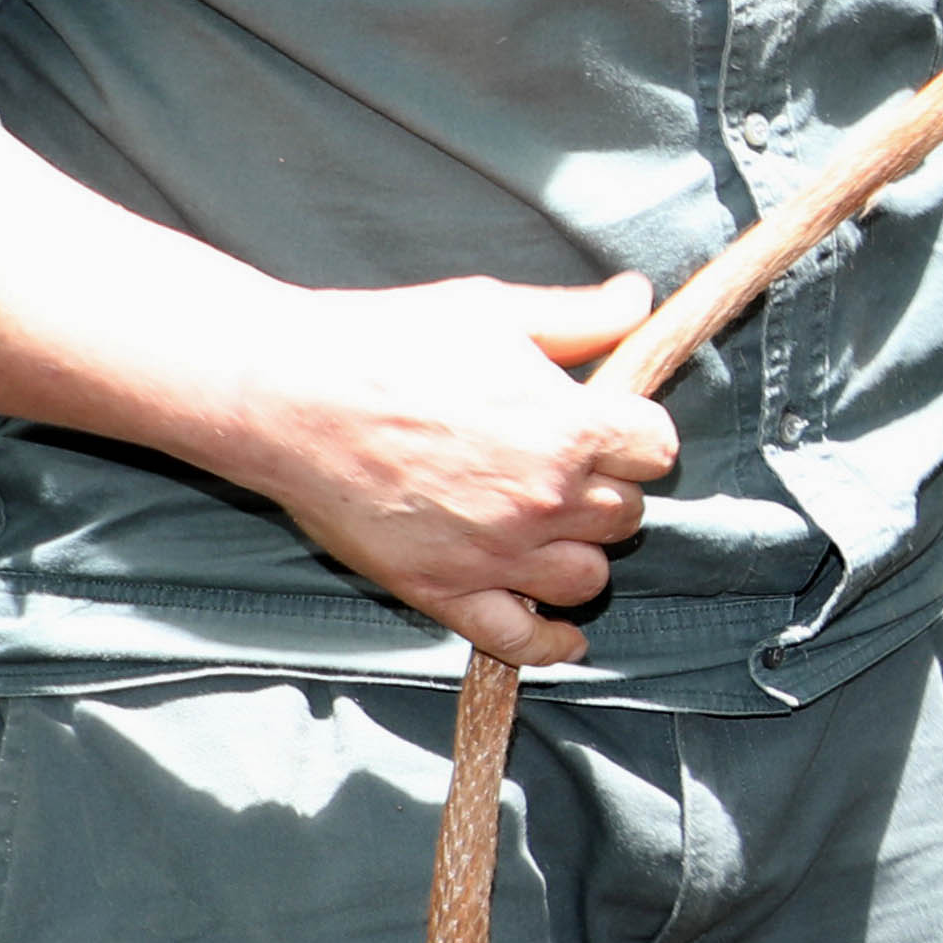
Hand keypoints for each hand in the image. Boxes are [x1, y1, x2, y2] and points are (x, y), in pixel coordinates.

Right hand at [227, 274, 684, 666]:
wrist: (287, 395)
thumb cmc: (386, 342)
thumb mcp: (493, 311)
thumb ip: (579, 316)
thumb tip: (639, 297)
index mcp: (569, 428)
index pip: (655, 450)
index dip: (635, 436)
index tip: (609, 429)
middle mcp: (546, 499)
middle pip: (625, 514)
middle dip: (604, 491)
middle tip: (565, 472)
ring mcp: (497, 553)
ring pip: (587, 577)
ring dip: (578, 555)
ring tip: (548, 531)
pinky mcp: (443, 590)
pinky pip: (519, 640)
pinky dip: (548, 645)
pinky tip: (562, 637)